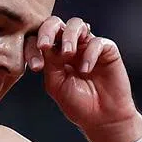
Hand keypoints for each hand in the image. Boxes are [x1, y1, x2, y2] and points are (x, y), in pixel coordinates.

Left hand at [25, 17, 141, 141]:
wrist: (101, 117)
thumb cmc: (78, 103)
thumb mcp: (56, 84)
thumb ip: (50, 63)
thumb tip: (46, 44)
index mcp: (54, 54)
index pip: (40, 39)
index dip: (34, 47)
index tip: (35, 66)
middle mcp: (71, 46)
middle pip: (56, 23)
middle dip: (48, 30)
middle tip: (45, 45)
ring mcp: (88, 46)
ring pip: (76, 24)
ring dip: (68, 36)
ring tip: (68, 54)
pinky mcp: (107, 50)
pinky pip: (97, 42)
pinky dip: (89, 54)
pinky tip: (85, 69)